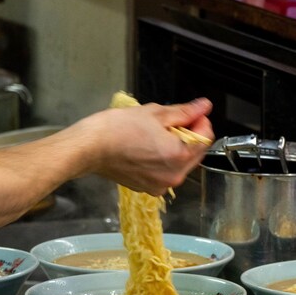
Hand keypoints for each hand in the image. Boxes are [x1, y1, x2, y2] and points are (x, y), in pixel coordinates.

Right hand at [76, 98, 213, 195]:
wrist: (89, 148)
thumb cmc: (117, 130)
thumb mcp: (155, 113)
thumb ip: (185, 111)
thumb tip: (204, 106)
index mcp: (179, 157)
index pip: (206, 138)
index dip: (201, 122)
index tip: (191, 113)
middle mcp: (174, 176)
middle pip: (195, 153)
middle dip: (189, 135)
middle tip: (171, 121)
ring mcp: (160, 185)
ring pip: (180, 163)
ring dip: (176, 147)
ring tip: (156, 133)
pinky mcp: (148, 188)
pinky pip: (165, 172)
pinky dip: (163, 160)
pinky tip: (147, 147)